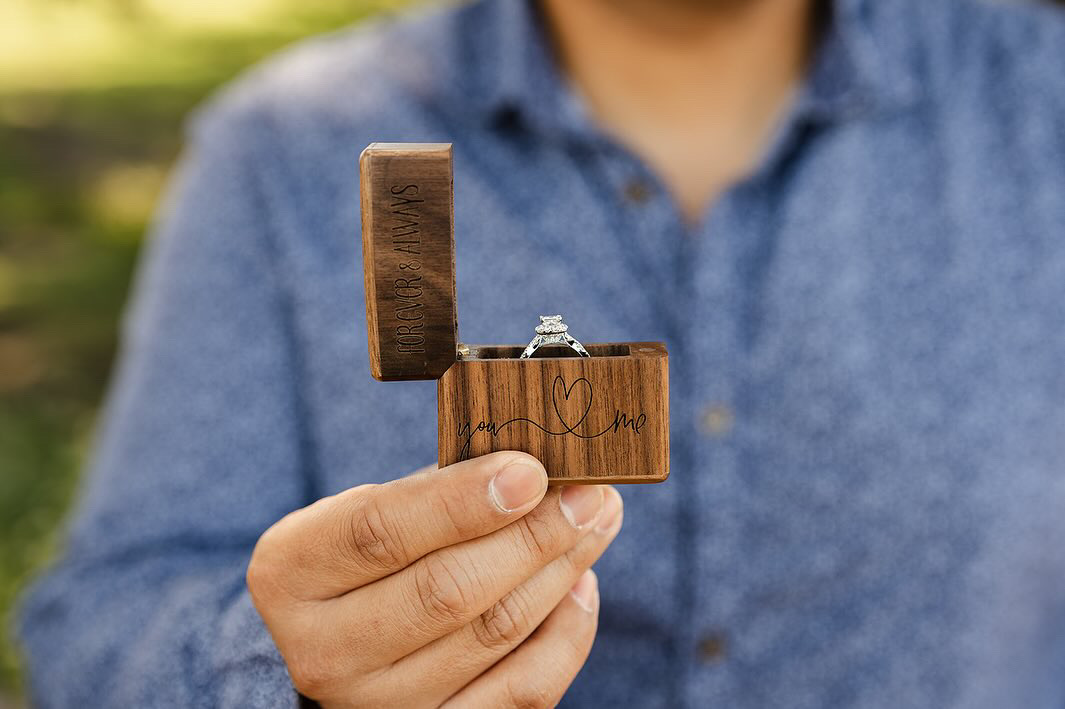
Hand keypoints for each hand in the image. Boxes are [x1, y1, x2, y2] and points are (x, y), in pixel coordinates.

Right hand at [247, 451, 622, 707]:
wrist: (336, 639)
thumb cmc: (363, 555)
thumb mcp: (366, 509)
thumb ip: (435, 491)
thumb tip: (537, 471)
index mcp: (290, 572)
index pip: (380, 532)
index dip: (462, 501)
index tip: (530, 471)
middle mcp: (322, 650)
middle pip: (446, 590)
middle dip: (533, 535)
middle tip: (587, 494)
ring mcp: (374, 706)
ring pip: (492, 635)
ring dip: (559, 571)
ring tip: (595, 520)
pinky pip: (521, 693)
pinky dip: (565, 634)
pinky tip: (579, 583)